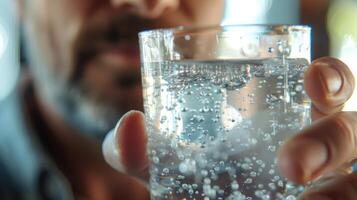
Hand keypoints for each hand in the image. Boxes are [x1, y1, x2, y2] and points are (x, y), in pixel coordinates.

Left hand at [102, 57, 355, 198]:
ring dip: (341, 191)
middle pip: (350, 129)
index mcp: (285, 116)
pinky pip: (349, 198)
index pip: (326, 85)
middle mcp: (316, 144)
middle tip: (290, 167)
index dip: (330, 78)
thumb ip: (143, 148)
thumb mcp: (170, 165)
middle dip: (331, 140)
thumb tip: (131, 124)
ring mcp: (329, 181)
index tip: (312, 82)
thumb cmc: (197, 181)